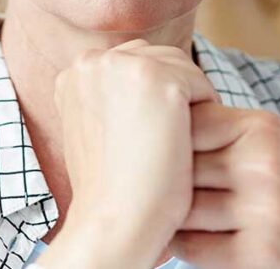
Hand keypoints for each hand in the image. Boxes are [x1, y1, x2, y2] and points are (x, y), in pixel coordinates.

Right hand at [49, 38, 218, 267]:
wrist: (114, 221)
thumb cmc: (109, 187)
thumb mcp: (95, 132)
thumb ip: (108, 100)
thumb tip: (141, 93)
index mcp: (73, 73)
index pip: (129, 63)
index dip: (149, 97)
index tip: (149, 133)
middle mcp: (92, 61)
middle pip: (155, 58)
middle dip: (170, 92)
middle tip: (173, 138)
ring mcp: (123, 66)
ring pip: (178, 66)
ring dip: (188, 100)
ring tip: (183, 141)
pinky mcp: (157, 79)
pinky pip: (200, 83)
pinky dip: (205, 112)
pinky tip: (192, 144)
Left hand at [166, 102, 279, 267]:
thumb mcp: (273, 143)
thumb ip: (223, 131)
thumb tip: (152, 121)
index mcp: (262, 128)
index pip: (186, 123)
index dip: (167, 141)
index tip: (156, 152)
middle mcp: (264, 164)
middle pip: (179, 167)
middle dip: (163, 180)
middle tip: (153, 187)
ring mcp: (264, 211)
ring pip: (181, 208)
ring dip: (170, 217)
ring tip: (169, 215)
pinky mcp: (260, 254)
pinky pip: (193, 247)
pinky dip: (184, 247)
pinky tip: (192, 241)